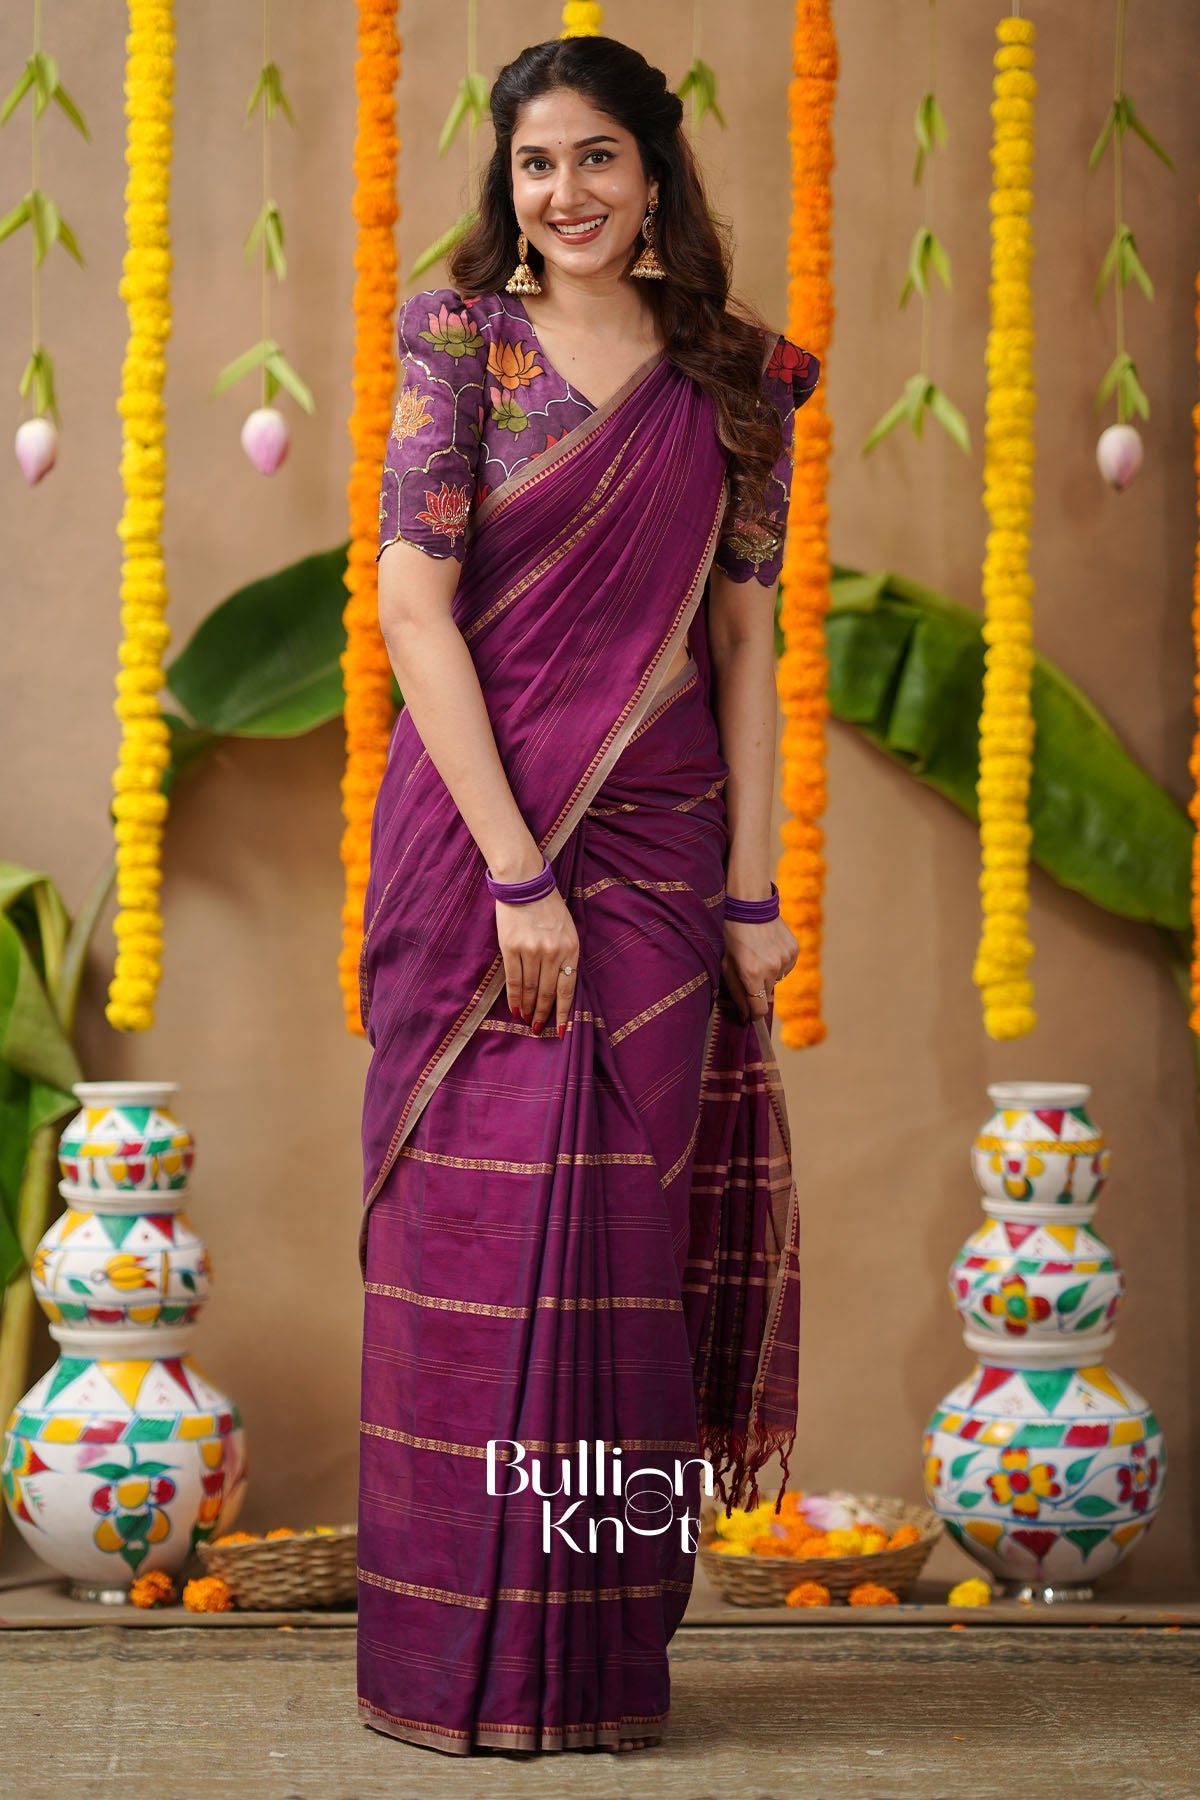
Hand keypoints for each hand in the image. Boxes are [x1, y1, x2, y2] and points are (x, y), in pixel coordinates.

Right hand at [495, 887, 579, 1037]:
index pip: (568, 989)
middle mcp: (552, 952)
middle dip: (543, 1014)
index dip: (563, 1013)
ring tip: (526, 1020)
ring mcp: (531, 951)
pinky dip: (514, 997)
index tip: (560, 1030)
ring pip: (531, 989)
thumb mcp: (567, 929)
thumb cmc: (547, 907)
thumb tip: (559, 986)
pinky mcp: (511, 948)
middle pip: (548, 993)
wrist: (525, 883)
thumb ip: (566, 955)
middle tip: (538, 1028)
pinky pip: (513, 980)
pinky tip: (514, 1008)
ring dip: (528, 1008)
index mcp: (571, 948)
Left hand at [721, 916, 797, 1024]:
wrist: (750, 906)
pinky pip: (786, 967)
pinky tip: (768, 948)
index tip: (749, 1012)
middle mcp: (772, 969)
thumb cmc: (732, 935)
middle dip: (757, 989)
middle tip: (747, 970)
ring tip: (758, 955)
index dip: (753, 1013)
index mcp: (752, 974)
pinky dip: (778, 963)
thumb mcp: (726, 964)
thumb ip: (736, 993)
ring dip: (768, 974)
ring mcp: (786, 959)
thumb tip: (745, 1018)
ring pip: (777, 980)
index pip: (759, 1010)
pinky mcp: (794, 950)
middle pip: (766, 995)